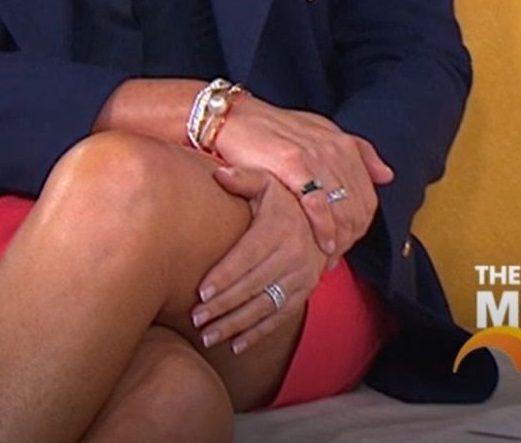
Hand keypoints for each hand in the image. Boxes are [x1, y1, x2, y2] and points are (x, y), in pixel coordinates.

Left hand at [191, 166, 326, 353]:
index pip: (247, 257)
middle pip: (252, 286)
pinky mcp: (304, 293)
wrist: (324, 217)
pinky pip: (280, 317)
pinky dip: (258, 334)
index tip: (200, 292)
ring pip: (264, 307)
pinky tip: (235, 346)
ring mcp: (302, 278)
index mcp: (279, 229)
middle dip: (222, 305)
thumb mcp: (269, 181)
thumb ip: (244, 178)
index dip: (224, 276)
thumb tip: (219, 174)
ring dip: (235, 325)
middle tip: (196, 318)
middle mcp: (293, 256)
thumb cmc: (285, 198)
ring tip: (207, 336)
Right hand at [211, 97, 392, 259]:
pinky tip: (322, 244)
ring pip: (342, 209)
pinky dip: (323, 229)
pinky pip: (317, 204)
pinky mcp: (291, 164)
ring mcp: (314, 156)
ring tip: (326, 258)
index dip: (361, 227)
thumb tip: (387, 175)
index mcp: (342, 144)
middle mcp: (333, 149)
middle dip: (351, 238)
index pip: (368, 197)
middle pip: (358, 207)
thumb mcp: (318, 132)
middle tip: (334, 257)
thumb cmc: (271, 131)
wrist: (231, 118)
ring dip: (339, 240)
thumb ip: (356, 152)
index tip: (346, 243)